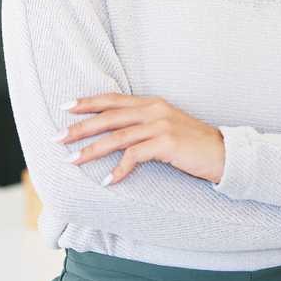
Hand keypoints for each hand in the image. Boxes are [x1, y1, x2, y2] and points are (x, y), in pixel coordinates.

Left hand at [54, 94, 225, 184]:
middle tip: (57, 137)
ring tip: (73, 160)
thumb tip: (113, 132)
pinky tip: (108, 181)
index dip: (88, 102)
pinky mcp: (166, 143)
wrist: (223, 153)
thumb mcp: (164, 126)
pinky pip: (135, 156)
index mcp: (150, 102)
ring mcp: (159, 125)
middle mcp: (153, 110)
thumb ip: (142, 124)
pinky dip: (119, 169)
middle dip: (80, 127)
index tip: (65, 106)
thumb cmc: (191, 144)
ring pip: (117, 136)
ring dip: (92, 150)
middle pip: (108, 116)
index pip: (112, 99)